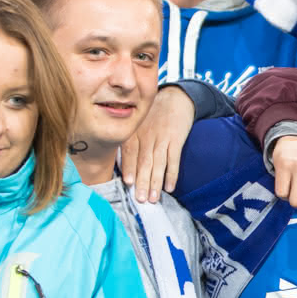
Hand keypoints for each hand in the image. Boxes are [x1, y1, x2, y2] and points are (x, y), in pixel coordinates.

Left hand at [121, 85, 194, 202]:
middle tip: (140, 199)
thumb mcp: (137, 122)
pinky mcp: (177, 139)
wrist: (176, 98)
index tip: (128, 183)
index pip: (129, 151)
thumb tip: (119, 164)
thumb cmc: (152, 114)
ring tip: (153, 198)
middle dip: (142, 181)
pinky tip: (170, 187)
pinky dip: (172, 174)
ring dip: (155, 182)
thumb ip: (129, 140)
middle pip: (144, 161)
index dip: (128, 167)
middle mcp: (147, 135)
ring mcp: (162, 137)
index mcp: (135, 131)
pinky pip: (174, 159)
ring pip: (158, 163)